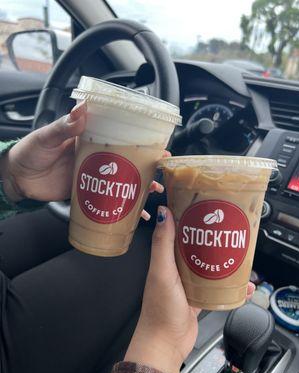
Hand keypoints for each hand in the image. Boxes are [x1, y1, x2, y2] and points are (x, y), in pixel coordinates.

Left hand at [0, 101, 165, 220]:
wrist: (17, 179)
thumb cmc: (30, 152)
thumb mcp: (47, 137)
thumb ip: (63, 127)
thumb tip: (81, 110)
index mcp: (89, 140)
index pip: (119, 137)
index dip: (139, 140)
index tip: (156, 145)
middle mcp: (95, 157)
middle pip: (127, 161)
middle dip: (146, 166)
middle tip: (162, 170)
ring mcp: (93, 176)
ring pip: (121, 182)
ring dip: (138, 188)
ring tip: (154, 193)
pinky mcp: (87, 193)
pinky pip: (108, 199)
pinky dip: (120, 208)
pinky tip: (133, 216)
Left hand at [125, 206, 255, 372]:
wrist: (166, 343)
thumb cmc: (160, 309)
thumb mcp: (162, 272)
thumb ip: (162, 244)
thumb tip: (163, 212)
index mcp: (164, 258)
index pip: (175, 231)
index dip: (186, 217)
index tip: (201, 205)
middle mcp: (174, 268)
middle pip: (194, 246)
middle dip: (209, 238)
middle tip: (226, 229)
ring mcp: (186, 283)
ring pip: (206, 265)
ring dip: (220, 260)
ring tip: (236, 254)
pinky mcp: (197, 297)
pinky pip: (214, 286)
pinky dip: (228, 285)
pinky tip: (242, 285)